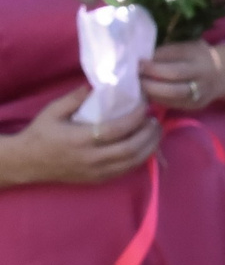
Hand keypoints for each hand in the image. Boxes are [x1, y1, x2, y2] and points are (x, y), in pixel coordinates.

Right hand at [0, 88, 160, 186]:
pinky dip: (141, 158)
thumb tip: (98, 85)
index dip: (136, 118)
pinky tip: (146, 146)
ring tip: (155, 131)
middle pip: (131, 149)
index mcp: (80, 139)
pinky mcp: (100, 179)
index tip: (145, 106)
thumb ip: (75, 98)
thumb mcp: (53, 111)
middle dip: (149, 134)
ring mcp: (98, 171)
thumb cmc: (41, 133)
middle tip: (155, 120)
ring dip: (150, 147)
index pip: (117, 130)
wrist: (28, 162)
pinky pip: (127, 170)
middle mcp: (92, 158)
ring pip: (134, 162)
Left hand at [139, 39, 224, 111]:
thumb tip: (139, 62)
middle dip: (151, 77)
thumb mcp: (184, 48)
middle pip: (174, 76)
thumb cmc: (194, 57)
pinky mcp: (195, 105)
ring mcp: (200, 92)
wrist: (222, 74)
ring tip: (139, 86)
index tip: (137, 63)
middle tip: (135, 77)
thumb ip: (165, 54)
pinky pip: (173, 104)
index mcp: (196, 56)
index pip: (172, 58)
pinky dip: (157, 99)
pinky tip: (148, 94)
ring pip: (173, 94)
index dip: (152, 63)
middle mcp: (201, 74)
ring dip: (152, 91)